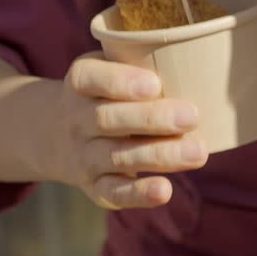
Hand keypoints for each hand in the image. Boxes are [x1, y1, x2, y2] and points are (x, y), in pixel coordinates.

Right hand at [44, 52, 208, 209]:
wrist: (56, 134)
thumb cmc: (105, 92)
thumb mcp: (109, 67)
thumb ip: (141, 62)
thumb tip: (200, 62)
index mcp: (80, 81)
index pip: (93, 79)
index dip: (122, 82)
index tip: (155, 85)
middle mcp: (76, 119)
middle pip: (109, 119)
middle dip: (153, 119)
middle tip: (192, 116)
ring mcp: (83, 155)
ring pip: (117, 156)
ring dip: (159, 156)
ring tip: (198, 153)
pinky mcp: (94, 186)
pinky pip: (114, 191)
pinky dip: (138, 194)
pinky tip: (164, 191)